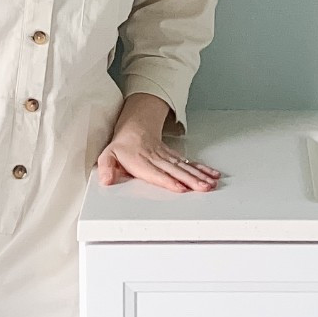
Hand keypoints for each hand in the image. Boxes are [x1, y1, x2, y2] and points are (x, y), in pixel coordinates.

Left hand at [97, 94, 220, 194]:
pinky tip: (212, 175)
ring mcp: (167, 158)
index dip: (168, 181)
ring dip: (200, 175)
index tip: (180, 188)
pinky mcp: (175, 157)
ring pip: (185, 167)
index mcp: (140, 162)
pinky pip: (190, 163)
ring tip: (210, 184)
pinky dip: (202, 168)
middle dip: (191, 180)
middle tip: (203, 188)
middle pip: (175, 171)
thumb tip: (105, 179)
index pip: (156, 173)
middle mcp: (157, 159)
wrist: (135, 128)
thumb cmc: (122, 147)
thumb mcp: (107, 156)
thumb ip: (106, 168)